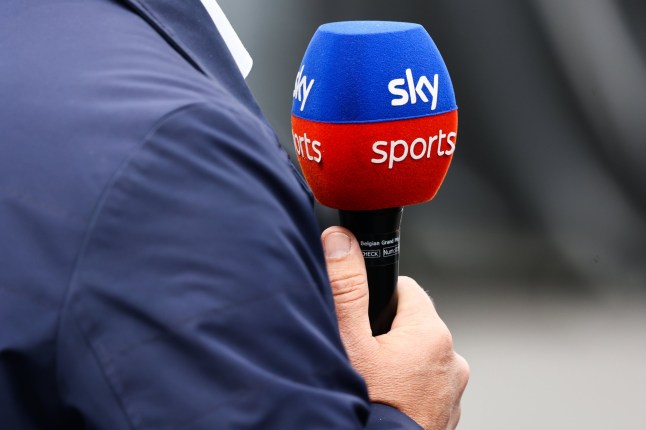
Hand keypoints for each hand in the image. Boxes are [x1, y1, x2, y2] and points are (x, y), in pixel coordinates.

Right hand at [322, 227, 468, 429]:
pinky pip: (426, 383)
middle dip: (388, 332)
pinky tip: (388, 398)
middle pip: (413, 323)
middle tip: (363, 354)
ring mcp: (452, 388)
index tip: (362, 319)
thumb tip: (340, 240)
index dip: (380, 298)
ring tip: (374, 380)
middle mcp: (451, 358)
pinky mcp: (447, 411)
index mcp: (430, 333)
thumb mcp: (349, 341)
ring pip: (420, 355)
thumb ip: (346, 287)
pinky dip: (409, 385)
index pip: (407, 289)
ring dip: (400, 360)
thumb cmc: (370, 405)